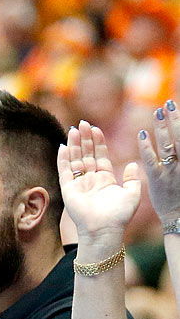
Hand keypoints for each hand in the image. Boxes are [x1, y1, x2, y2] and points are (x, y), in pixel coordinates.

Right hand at [58, 120, 139, 251]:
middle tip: (82, 123)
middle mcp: (90, 180)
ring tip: (74, 129)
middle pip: (86, 154)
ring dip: (74, 144)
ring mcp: (78, 184)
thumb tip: (131, 164)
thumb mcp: (133, 193)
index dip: (98, 142)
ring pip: (75, 159)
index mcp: (105, 179)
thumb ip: (132, 178)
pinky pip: (64, 171)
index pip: (100, 156)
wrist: (104, 229)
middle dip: (85, 139)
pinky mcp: (68, 189)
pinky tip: (63, 146)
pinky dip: (63, 159)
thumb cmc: (119, 215)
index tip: (96, 128)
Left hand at [139, 100, 179, 223]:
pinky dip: (147, 147)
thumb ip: (179, 154)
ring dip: (163, 127)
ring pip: (169, 145)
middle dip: (176, 119)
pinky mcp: (158, 179)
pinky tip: (142, 134)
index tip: (177, 108)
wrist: (179, 215)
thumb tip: (175, 140)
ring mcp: (172, 171)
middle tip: (169, 103)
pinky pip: (152, 161)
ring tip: (159, 111)